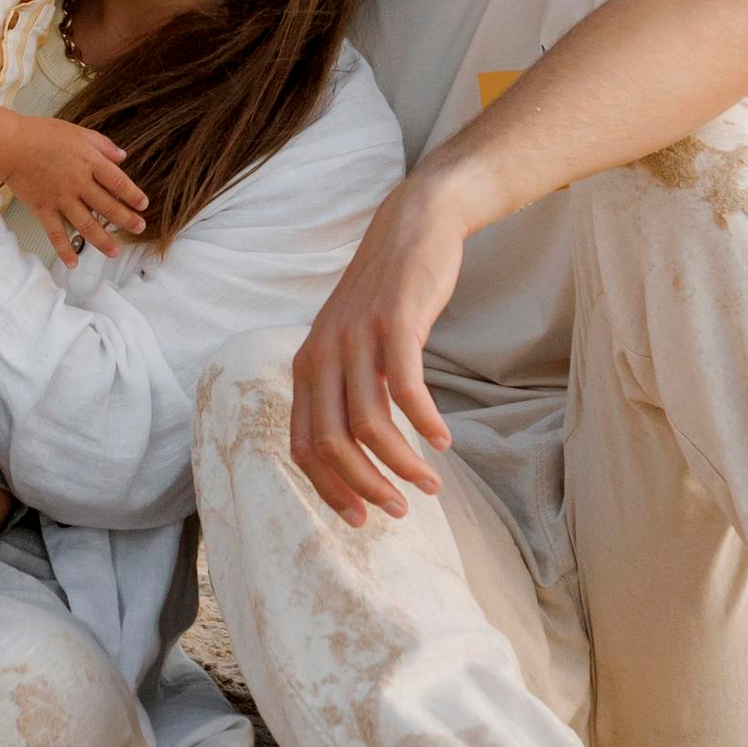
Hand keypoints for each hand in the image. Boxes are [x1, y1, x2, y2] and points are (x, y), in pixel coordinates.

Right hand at [2, 117, 148, 265]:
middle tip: (139, 229)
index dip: (132, 194)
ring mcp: (60, 198)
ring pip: (85, 224)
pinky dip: (64, 249)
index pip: (118, 181)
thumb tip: (123, 157)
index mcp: (89, 161)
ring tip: (115, 252)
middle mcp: (78, 183)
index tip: (143, 205)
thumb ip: (102, 145)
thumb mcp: (79, 132)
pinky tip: (73, 263)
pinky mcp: (43, 208)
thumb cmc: (44, 134)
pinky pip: (55, 233)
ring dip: (102, 240)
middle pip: (106, 205)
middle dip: (125, 219)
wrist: (10, 145)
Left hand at [290, 169, 468, 522]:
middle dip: (365, 487)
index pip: (304, 445)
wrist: (411, 228)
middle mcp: (323, 354)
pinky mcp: (395, 324)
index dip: (329, 489)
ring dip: (402, 463)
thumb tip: (355, 454)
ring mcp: (357, 338)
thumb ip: (345, 389)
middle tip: (399, 510)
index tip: (360, 518)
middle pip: (332, 443)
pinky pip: (406, 389)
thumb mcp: (351, 343)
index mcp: (307, 366)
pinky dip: (425, 423)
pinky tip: (444, 441)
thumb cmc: (386, 296)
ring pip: (369, 424)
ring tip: (430, 484)